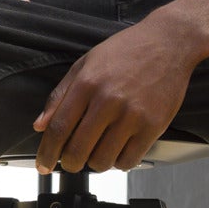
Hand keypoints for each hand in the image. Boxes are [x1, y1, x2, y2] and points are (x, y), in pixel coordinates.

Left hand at [31, 18, 201, 173]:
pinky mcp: (153, 126)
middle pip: (78, 150)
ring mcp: (132, 115)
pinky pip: (129, 160)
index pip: (58, 129)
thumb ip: (60, 95)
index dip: (47, 153)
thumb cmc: (127, 50)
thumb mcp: (85, 63)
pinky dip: (119, 162)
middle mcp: (108, 101)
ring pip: (103, 161)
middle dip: (69, 163)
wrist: (169, 42)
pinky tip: (118, 149)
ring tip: (98, 151)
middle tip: (72, 161)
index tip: (44, 165)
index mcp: (87, 84)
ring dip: (95, 163)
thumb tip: (40, 125)